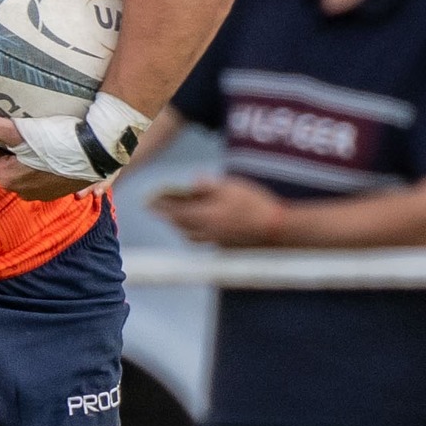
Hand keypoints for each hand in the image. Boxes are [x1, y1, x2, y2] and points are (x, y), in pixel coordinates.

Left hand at [0, 115, 92, 201]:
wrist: (101, 149)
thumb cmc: (62, 140)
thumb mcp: (25, 132)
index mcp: (10, 179)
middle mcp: (24, 190)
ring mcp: (42, 190)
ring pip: (16, 166)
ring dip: (8, 150)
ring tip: (2, 132)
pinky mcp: (58, 185)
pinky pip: (35, 168)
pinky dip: (26, 155)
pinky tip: (29, 144)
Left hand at [149, 175, 289, 246]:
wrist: (275, 227)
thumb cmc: (254, 203)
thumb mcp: (232, 187)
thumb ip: (210, 185)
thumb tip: (193, 180)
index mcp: (206, 215)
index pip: (177, 212)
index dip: (163, 207)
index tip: (151, 203)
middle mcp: (207, 231)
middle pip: (181, 225)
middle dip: (170, 217)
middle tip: (160, 210)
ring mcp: (216, 240)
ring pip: (190, 236)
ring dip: (181, 227)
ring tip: (177, 219)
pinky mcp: (224, 245)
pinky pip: (203, 241)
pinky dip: (195, 234)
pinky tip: (199, 228)